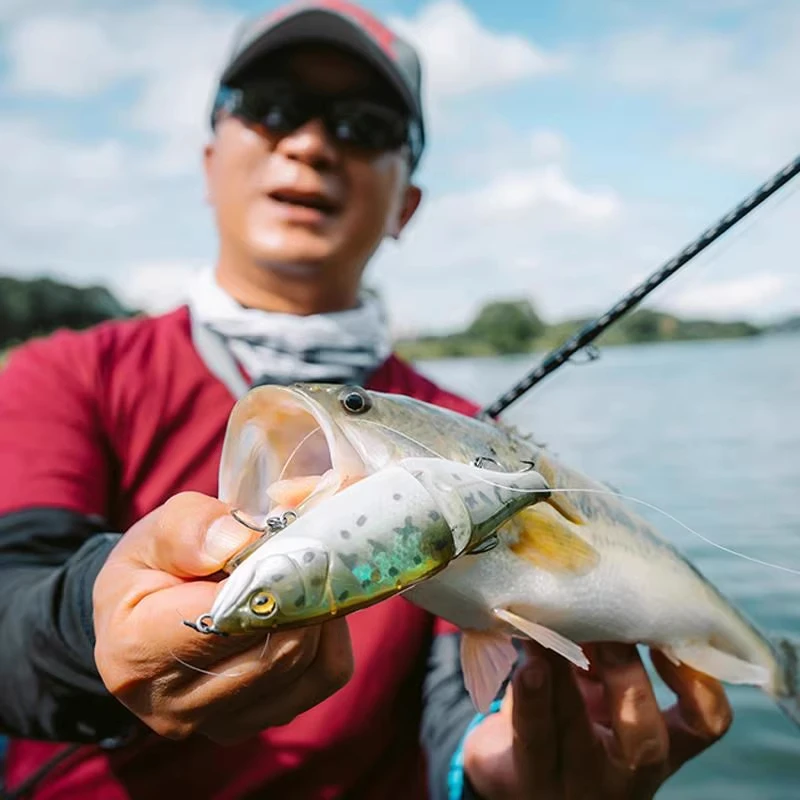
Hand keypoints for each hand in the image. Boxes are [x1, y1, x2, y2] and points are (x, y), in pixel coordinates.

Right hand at [93, 492, 352, 743]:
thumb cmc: (149, 568)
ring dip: (317, 608)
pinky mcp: (259, 721)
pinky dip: (330, 635)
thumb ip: (191, 528)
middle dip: (301, 589)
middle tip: (308, 547)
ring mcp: (221, 723)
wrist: (138, 621)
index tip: (288, 538)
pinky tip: (308, 603)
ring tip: (304, 572)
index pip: (227, 619)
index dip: (268, 575)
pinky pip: (323, 676)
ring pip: (308, 662)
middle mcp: (177, 705)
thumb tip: (243, 542)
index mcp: (138, 653)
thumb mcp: (155, 532)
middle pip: (276, 645)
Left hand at [463, 641, 731, 798]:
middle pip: (643, 738)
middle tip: (604, 624)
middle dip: (626, 674)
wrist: (514, 769)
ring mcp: (574, 780)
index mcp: (658, 744)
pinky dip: (529, 691)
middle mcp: (624, 771)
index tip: (675, 631)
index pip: (706, 723)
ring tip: (548, 630)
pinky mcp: (525, 778)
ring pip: (576, 730)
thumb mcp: (600, 689)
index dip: (700, 682)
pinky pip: (530, 734)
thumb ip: (608, 649)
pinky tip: (526, 657)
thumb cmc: (568, 715)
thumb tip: (606, 577)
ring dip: (563, 670)